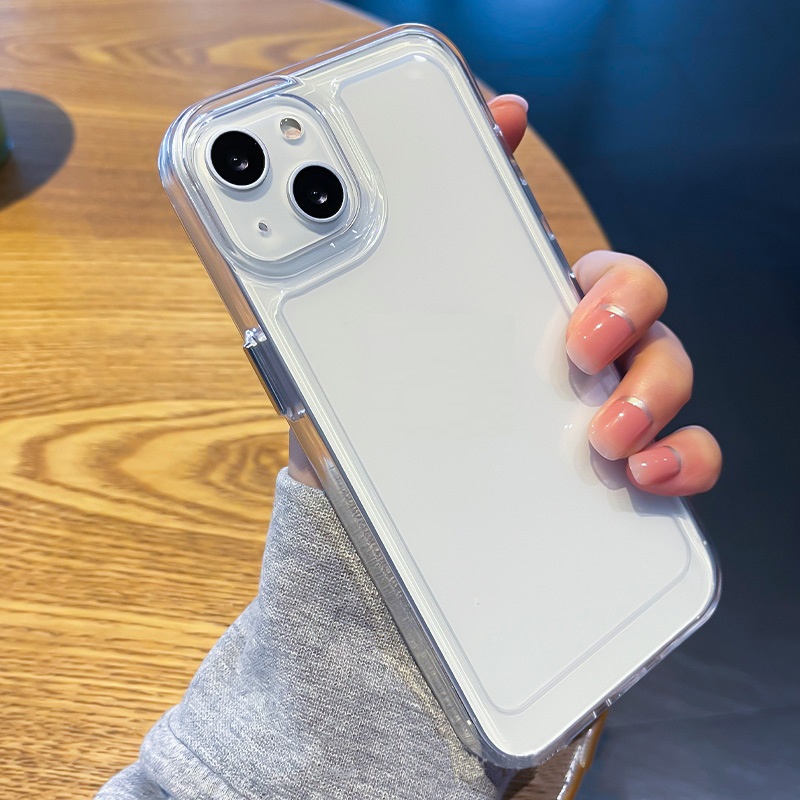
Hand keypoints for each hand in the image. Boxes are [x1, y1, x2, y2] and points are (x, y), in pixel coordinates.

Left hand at [289, 94, 720, 495]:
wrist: (379, 454)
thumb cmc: (411, 362)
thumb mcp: (417, 286)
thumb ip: (461, 195)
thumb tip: (503, 110)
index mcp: (547, 310)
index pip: (612, 280)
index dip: (616, 294)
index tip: (579, 332)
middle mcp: (589, 354)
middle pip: (653, 330)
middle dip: (633, 346)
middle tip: (584, 369)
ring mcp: (605, 405)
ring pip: (670, 388)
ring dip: (655, 407)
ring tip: (610, 444)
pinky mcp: (613, 460)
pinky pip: (676, 458)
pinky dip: (680, 463)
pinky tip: (644, 478)